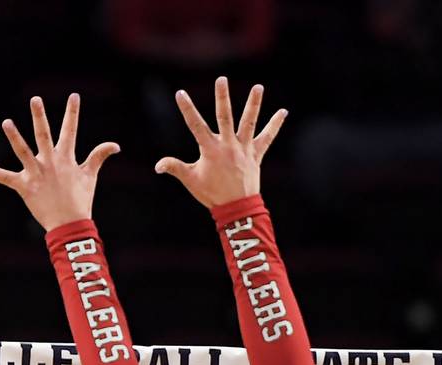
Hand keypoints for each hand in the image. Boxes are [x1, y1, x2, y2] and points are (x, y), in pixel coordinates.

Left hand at [0, 94, 119, 230]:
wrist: (69, 225)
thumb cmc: (80, 200)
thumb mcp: (90, 177)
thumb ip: (99, 157)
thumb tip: (115, 145)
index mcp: (66, 158)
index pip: (70, 131)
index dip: (72, 113)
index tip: (74, 96)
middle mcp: (50, 163)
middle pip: (44, 135)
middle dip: (40, 117)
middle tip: (35, 99)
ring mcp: (36, 174)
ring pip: (23, 152)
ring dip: (15, 137)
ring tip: (6, 122)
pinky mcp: (24, 187)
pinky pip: (4, 178)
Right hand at [155, 77, 286, 207]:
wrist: (236, 208)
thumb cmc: (212, 194)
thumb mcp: (191, 180)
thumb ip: (175, 168)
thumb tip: (157, 166)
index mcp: (210, 150)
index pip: (195, 125)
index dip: (187, 109)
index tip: (180, 94)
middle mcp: (228, 145)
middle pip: (224, 117)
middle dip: (222, 98)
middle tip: (221, 79)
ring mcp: (243, 149)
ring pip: (248, 123)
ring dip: (253, 104)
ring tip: (258, 87)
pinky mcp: (256, 155)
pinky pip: (267, 138)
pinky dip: (275, 125)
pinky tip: (283, 112)